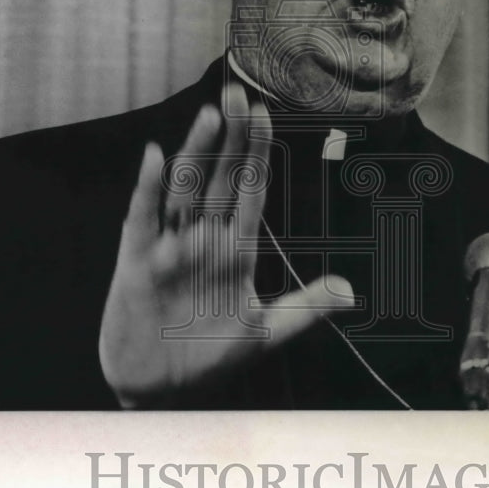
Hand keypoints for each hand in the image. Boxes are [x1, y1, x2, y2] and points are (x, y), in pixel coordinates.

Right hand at [98, 84, 353, 406]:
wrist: (159, 392)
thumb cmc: (208, 357)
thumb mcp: (262, 332)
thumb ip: (304, 309)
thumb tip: (351, 290)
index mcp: (234, 248)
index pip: (250, 190)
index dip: (257, 152)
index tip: (264, 115)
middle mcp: (203, 238)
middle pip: (219, 177)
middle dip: (230, 138)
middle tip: (238, 95)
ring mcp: (169, 246)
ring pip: (185, 189)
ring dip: (196, 154)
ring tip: (211, 117)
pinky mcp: (138, 260)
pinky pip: (143, 217)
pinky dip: (147, 188)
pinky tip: (155, 157)